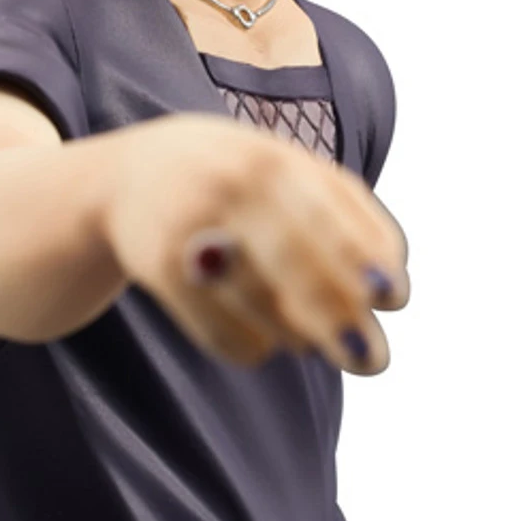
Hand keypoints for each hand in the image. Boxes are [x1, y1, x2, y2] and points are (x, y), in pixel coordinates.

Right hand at [98, 113, 408, 373]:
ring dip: (298, 336)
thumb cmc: (231, 179)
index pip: (334, 214)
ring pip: (261, 303)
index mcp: (271, 159)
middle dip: (339, 316)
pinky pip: (220, 329)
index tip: (396, 300)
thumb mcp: (282, 167)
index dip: (369, 260)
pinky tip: (259, 340)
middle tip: (371, 361)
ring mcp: (190, 224)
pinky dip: (250, 348)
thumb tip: (394, 287)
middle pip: (297, 261)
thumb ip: (344, 211)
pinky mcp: (158, 266)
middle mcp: (229, 185)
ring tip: (308, 344)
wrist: (124, 178)